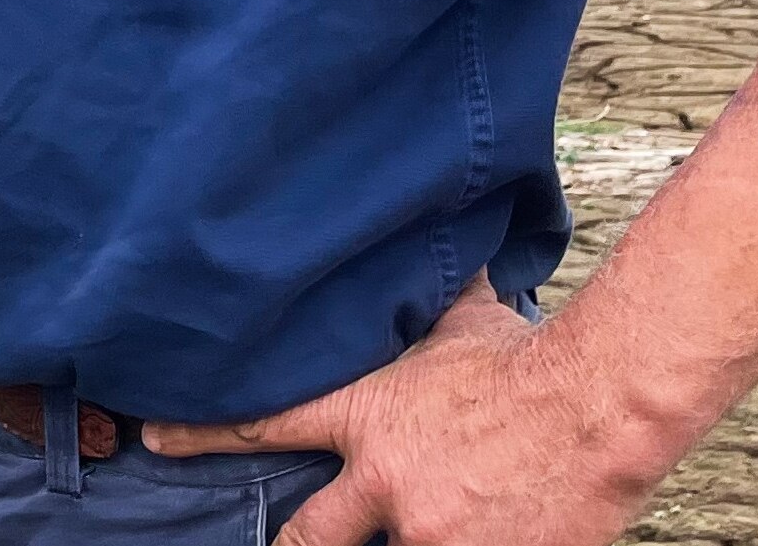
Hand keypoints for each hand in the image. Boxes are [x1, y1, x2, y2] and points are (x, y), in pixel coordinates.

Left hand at [140, 284, 679, 545]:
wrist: (601, 404)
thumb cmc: (530, 357)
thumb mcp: (457, 322)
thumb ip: (417, 305)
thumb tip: (407, 242)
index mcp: (369, 418)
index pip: (263, 422)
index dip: (203, 435)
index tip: (156, 442)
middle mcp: (386, 483)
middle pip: (309, 539)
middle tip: (277, 545)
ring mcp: (432, 534)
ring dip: (398, 542)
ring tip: (426, 520)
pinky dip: (462, 545)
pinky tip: (475, 531)